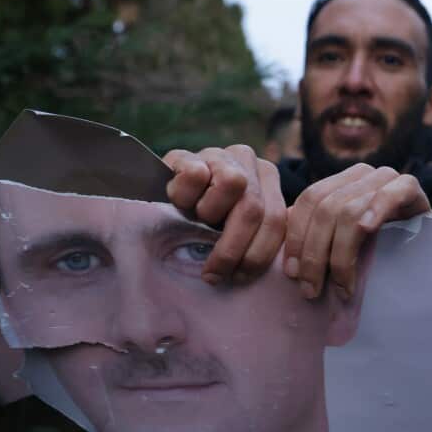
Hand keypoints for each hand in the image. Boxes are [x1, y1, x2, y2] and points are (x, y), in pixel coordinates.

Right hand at [163, 145, 286, 284]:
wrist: (156, 201)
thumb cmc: (202, 224)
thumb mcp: (234, 232)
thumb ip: (255, 238)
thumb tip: (268, 267)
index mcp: (267, 180)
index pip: (276, 219)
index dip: (259, 253)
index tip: (241, 277)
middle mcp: (248, 162)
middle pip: (253, 208)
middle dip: (233, 248)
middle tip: (215, 273)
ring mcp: (219, 154)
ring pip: (233, 183)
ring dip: (211, 213)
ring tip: (196, 222)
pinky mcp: (187, 154)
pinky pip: (195, 175)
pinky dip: (185, 196)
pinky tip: (178, 204)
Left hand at [283, 163, 431, 299]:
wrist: (427, 249)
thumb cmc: (380, 250)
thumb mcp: (343, 243)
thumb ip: (318, 240)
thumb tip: (288, 261)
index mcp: (338, 182)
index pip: (308, 201)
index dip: (296, 237)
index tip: (291, 273)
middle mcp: (360, 175)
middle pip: (325, 209)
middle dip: (314, 254)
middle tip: (311, 289)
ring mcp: (386, 177)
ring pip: (350, 211)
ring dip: (341, 254)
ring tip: (342, 286)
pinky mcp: (411, 187)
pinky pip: (391, 193)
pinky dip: (376, 210)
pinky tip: (368, 231)